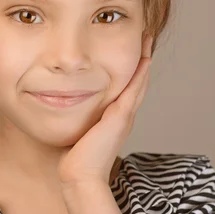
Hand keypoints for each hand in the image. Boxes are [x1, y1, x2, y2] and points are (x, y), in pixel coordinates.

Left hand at [58, 33, 153, 187]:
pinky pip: (133, 91)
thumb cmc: (75, 158)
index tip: (133, 50)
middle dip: (141, 59)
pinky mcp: (120, 117)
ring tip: (148, 41)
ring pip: (138, 83)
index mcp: (115, 119)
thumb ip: (80, 120)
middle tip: (146, 37)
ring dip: (144, 61)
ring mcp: (124, 116)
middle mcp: (123, 116)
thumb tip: (66, 108)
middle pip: (137, 82)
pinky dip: (140, 75)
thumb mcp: (80, 132)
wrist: (80, 175)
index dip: (132, 69)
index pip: (126, 88)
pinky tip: (144, 59)